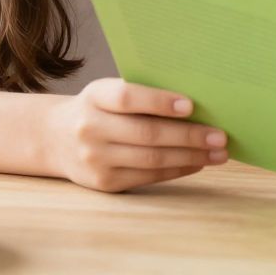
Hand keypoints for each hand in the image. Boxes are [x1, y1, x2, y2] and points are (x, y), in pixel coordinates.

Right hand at [43, 78, 227, 192]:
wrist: (55, 138)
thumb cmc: (99, 108)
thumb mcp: (108, 92)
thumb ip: (142, 94)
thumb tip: (199, 101)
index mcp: (95, 97)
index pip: (127, 98)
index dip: (159, 102)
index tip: (191, 105)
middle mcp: (90, 128)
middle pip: (146, 134)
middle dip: (189, 136)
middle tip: (220, 136)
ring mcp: (95, 159)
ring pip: (151, 159)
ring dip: (190, 157)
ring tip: (218, 153)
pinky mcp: (104, 183)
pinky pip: (148, 176)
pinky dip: (177, 170)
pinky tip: (197, 163)